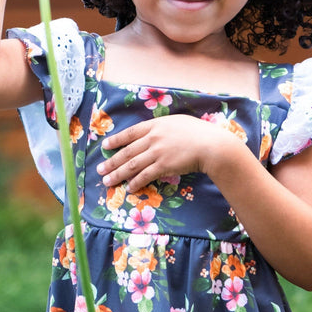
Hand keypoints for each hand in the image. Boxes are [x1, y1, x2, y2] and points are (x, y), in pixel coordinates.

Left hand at [96, 116, 236, 191]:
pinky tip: (129, 188)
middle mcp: (153, 138)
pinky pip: (145, 175)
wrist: (211, 145)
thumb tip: (155, 134)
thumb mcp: (179, 123)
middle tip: (100, 170)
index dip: (116, 140)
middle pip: (127, 151)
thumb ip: (164, 128)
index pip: (130, 133)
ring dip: (118, 174)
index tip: (105, 146)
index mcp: (155, 125)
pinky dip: (135, 182)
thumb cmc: (199, 133)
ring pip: (132, 165)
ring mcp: (157, 152)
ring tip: (107, 181)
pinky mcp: (163, 166)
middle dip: (111, 162)